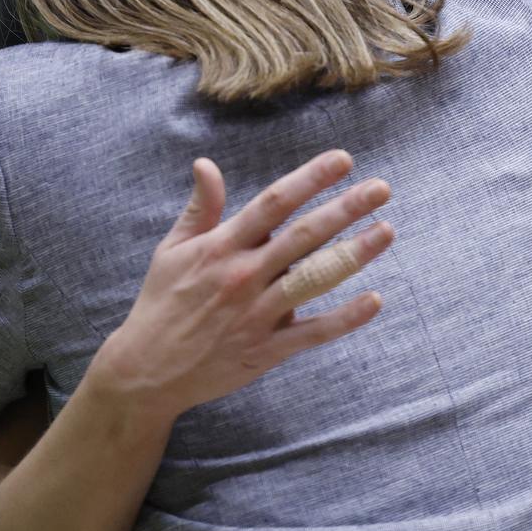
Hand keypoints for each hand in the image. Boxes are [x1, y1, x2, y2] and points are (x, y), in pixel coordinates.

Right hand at [91, 150, 392, 419]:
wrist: (145, 370)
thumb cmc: (162, 301)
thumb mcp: (173, 248)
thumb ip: (200, 207)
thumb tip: (205, 163)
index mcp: (222, 246)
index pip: (274, 203)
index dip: (310, 178)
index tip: (343, 159)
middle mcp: (244, 275)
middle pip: (303, 235)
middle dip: (345, 209)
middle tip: (381, 188)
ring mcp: (257, 314)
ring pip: (314, 279)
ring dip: (353, 255)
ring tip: (386, 232)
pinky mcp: (266, 350)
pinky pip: (312, 332)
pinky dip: (345, 318)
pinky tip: (374, 300)